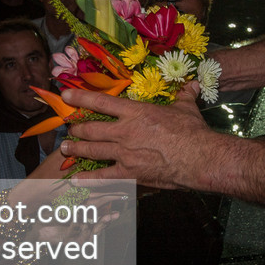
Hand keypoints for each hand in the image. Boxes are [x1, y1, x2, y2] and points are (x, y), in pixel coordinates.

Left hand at [58, 84, 211, 188]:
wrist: (199, 158)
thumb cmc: (192, 132)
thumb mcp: (186, 109)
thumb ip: (184, 96)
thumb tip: (193, 85)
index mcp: (136, 112)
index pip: (101, 102)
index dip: (80, 97)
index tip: (65, 95)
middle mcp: (124, 131)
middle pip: (91, 128)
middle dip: (76, 129)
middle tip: (68, 129)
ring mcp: (124, 153)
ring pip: (92, 151)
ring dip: (76, 150)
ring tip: (65, 149)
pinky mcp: (129, 173)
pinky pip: (103, 176)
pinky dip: (88, 179)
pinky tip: (76, 179)